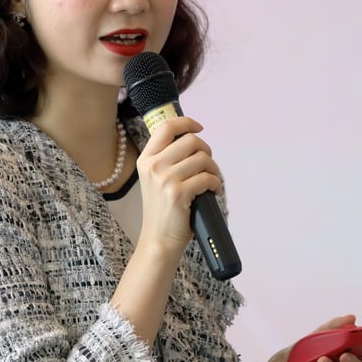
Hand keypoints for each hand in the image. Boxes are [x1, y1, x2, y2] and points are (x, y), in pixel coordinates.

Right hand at [135, 116, 221, 253]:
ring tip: (211, 180)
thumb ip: (167, 158)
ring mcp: (165, 179)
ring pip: (202, 158)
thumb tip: (192, 138)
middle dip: (206, 150)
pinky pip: (207, 178)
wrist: (158, 239)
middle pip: (190, 140)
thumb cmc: (162, 209)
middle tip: (208, 164)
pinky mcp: (178, 193)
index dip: (186, 122)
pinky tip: (213, 191)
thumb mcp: (155, 178)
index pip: (166, 127)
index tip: (199, 127)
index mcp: (146, 159)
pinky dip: (215, 184)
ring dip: (213, 168)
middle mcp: (153, 166)